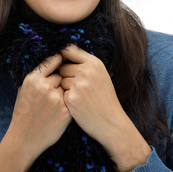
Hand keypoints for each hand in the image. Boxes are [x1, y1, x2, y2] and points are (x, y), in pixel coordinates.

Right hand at [10, 52, 71, 158]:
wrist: (25, 138)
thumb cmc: (24, 111)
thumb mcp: (23, 88)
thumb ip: (37, 75)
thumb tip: (53, 59)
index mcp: (33, 79)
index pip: (52, 60)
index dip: (58, 60)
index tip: (62, 59)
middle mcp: (44, 87)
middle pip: (61, 75)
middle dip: (59, 81)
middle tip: (51, 92)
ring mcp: (56, 99)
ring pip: (66, 87)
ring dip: (63, 93)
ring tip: (52, 105)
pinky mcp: (65, 111)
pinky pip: (70, 100)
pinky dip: (67, 104)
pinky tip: (58, 112)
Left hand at [59, 45, 150, 171]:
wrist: (112, 123)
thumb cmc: (104, 98)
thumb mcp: (101, 74)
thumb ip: (85, 63)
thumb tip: (63, 52)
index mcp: (94, 63)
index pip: (69, 48)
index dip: (63, 55)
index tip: (62, 61)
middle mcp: (86, 71)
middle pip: (62, 66)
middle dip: (65, 75)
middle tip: (78, 86)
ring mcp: (78, 85)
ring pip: (60, 80)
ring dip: (65, 87)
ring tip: (80, 96)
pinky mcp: (71, 98)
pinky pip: (61, 93)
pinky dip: (66, 99)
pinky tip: (77, 105)